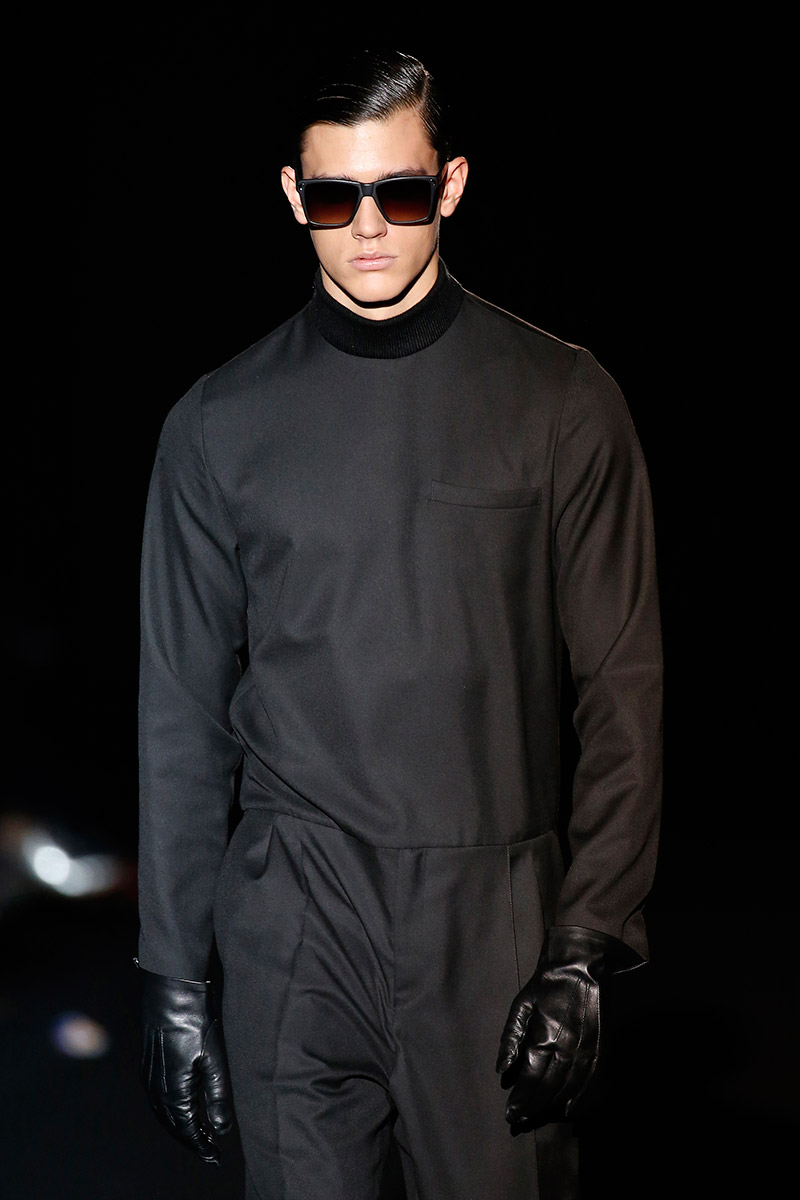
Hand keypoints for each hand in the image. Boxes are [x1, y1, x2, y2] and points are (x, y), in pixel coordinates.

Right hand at [137, 961, 232, 1163]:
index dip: (201, 1145)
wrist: (171, 990)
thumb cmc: (195, 1020)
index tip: (216, 1157)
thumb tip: (222, 1130)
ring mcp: (148, 1075)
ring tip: (199, 1132)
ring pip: (163, 1113)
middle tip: (210, 1150)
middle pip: (172, 1125)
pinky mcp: (148, 1063)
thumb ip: (218, 1097)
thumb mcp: (215, 1059)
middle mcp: (155, 1088)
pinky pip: (157, 1099)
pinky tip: (183, 1106)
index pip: (186, 1129)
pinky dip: (171, 1111)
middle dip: (191, 1139)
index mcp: (172, 1090)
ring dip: (180, 1126)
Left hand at [495, 926, 634, 1134]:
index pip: (531, 1077)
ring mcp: (586, 1049)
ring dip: (552, 1106)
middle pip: (549, 1087)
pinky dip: (582, 1098)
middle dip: (533, 1107)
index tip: (510, 1113)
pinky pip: (592, 1080)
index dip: (521, 1098)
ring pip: (569, 1088)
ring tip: (537, 1118)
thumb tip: (502, 1070)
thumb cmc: (547, 984)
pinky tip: (572, 1111)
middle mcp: (567, 1047)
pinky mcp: (600, 1048)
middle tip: (519, 1121)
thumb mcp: (522, 1005)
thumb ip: (511, 1038)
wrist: (582, 965)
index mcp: (545, 1035)